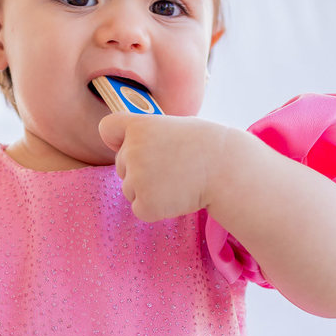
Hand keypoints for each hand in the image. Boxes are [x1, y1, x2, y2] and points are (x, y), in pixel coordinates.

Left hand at [98, 112, 231, 221]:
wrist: (227, 169)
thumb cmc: (205, 146)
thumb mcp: (173, 128)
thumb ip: (147, 136)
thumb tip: (128, 151)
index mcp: (138, 126)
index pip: (108, 128)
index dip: (118, 138)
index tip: (131, 143)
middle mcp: (131, 151)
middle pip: (121, 165)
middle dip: (141, 169)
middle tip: (174, 166)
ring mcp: (136, 179)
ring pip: (129, 189)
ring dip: (149, 190)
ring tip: (179, 180)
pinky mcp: (144, 204)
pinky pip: (140, 209)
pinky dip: (156, 208)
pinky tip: (177, 196)